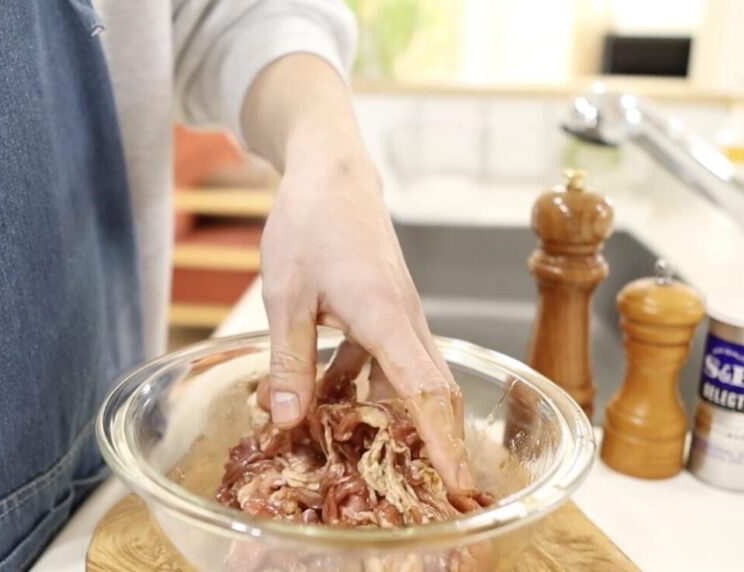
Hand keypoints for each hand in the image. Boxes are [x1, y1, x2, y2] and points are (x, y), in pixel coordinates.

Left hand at [258, 142, 473, 490]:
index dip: (443, 442)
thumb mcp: (286, 298)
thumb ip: (289, 363)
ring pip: (407, 379)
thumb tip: (289, 423)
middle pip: (432, 392)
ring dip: (390, 418)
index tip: (458, 484)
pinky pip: (385, 360)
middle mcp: (405, 320)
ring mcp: (399, 315)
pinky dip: (362, 387)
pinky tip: (325, 404)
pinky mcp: (386, 310)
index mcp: (386, 317)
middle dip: (435, 444)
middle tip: (427, 494)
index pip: (426, 391)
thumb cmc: (309, 224)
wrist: (330, 172)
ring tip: (365, 459)